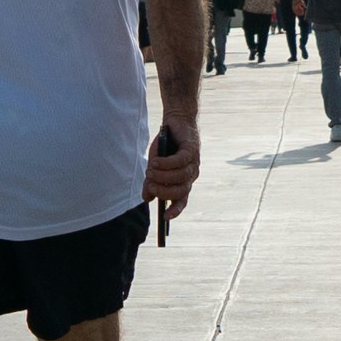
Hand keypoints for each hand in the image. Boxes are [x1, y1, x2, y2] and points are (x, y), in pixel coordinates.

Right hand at [147, 117, 199, 232]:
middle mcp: (190, 175)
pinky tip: (156, 161)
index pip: (182, 200)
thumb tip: (147, 199)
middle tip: (149, 185)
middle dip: (164, 190)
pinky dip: (167, 163)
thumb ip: (151, 182)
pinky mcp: (191, 150)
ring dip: (163, 175)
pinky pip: (180, 160)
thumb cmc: (166, 146)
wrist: (175, 122)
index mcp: (183, 182)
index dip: (175, 210)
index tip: (165, 217)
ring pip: (180, 176)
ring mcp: (193, 163)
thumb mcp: (155, 166)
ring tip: (150, 170)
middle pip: (181, 190)